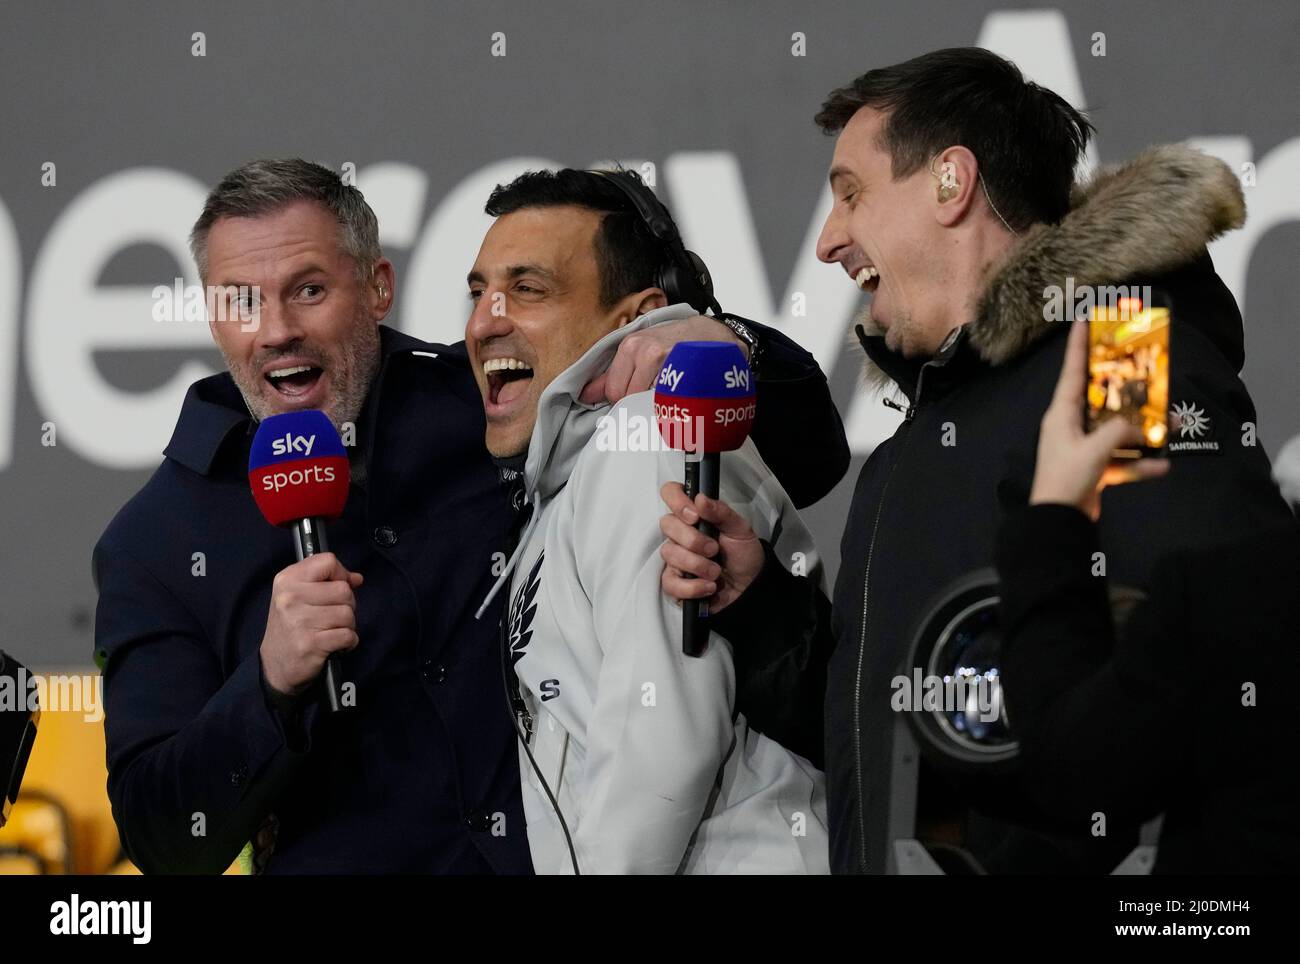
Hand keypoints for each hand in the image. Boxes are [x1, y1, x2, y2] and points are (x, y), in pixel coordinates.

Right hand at [260, 552, 363, 695]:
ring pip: (348, 613)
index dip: (340, 574)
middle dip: (346, 604)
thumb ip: (327, 581)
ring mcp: (299, 621)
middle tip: (331, 616)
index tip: (335, 587)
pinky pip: (348, 635)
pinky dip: (348, 642)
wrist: (276, 665)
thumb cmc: (292, 626)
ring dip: (347, 625)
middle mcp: (290, 598)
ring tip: (330, 630)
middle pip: (343, 590)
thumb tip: (356, 578)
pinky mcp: (310, 644)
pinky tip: (334, 644)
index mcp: (287, 580)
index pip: (328, 561)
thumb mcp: (298, 595)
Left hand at [580, 315, 749, 404]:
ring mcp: (662, 361)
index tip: (634, 397)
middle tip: (653, 394)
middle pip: (625, 398)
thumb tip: (586, 394)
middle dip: (635, 404)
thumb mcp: (641, 350)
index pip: (611, 390)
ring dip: (652, 405)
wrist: (713, 336)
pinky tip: (678, 395)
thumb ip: (612, 374)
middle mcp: (642, 351)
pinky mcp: (681, 372)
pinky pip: (665, 402)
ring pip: (643, 402)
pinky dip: (669, 405)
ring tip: (666, 393)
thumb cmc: (676, 343)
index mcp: (629, 346)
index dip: (621, 400)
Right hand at [658, 482, 763, 612]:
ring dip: (697, 565)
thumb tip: (700, 498)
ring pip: (669, 554)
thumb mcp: (740, 529)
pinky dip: (692, 587)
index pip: (670, 493)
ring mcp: (675, 557)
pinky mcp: (675, 582)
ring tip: (716, 572)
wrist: (749, 585)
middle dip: (693, 540)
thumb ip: (721, 512)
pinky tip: (709, 586)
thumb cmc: (742, 554)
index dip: (677, 502)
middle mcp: (680, 533)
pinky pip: (670, 582)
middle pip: (666, 524)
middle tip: (714, 549)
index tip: (695, 517)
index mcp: (694, 514)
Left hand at [1030, 321, 1168, 518]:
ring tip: (1173, 425)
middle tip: (1146, 367)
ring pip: (1118, 432)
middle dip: (1127, 388)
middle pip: (1102, 399)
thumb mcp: (1094, 451)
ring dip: (1143, 432)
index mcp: (1061, 414)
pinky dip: (1140, 464)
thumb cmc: (1066, 479)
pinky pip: (1122, 461)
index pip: (1072, 372)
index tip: (1084, 319)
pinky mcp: (1095, 470)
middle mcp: (1071, 426)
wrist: (1058, 523)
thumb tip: (1139, 425)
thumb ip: (1119, 431)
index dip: (1079, 346)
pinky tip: (1163, 465)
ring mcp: (1084, 448)